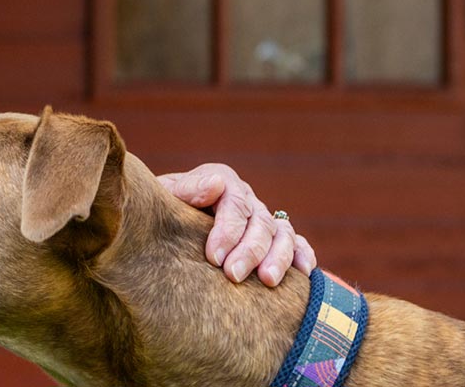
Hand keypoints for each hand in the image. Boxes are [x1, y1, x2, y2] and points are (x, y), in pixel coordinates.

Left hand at [157, 163, 315, 286]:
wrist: (162, 226)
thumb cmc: (161, 213)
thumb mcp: (164, 197)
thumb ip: (186, 189)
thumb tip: (215, 185)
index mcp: (222, 182)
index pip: (234, 202)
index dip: (227, 230)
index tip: (213, 257)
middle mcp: (246, 199)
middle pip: (259, 222)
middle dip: (249, 250)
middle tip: (233, 275)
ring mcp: (262, 219)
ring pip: (282, 233)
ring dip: (278, 257)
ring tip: (267, 281)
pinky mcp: (274, 238)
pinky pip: (297, 243)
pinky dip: (303, 255)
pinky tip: (303, 274)